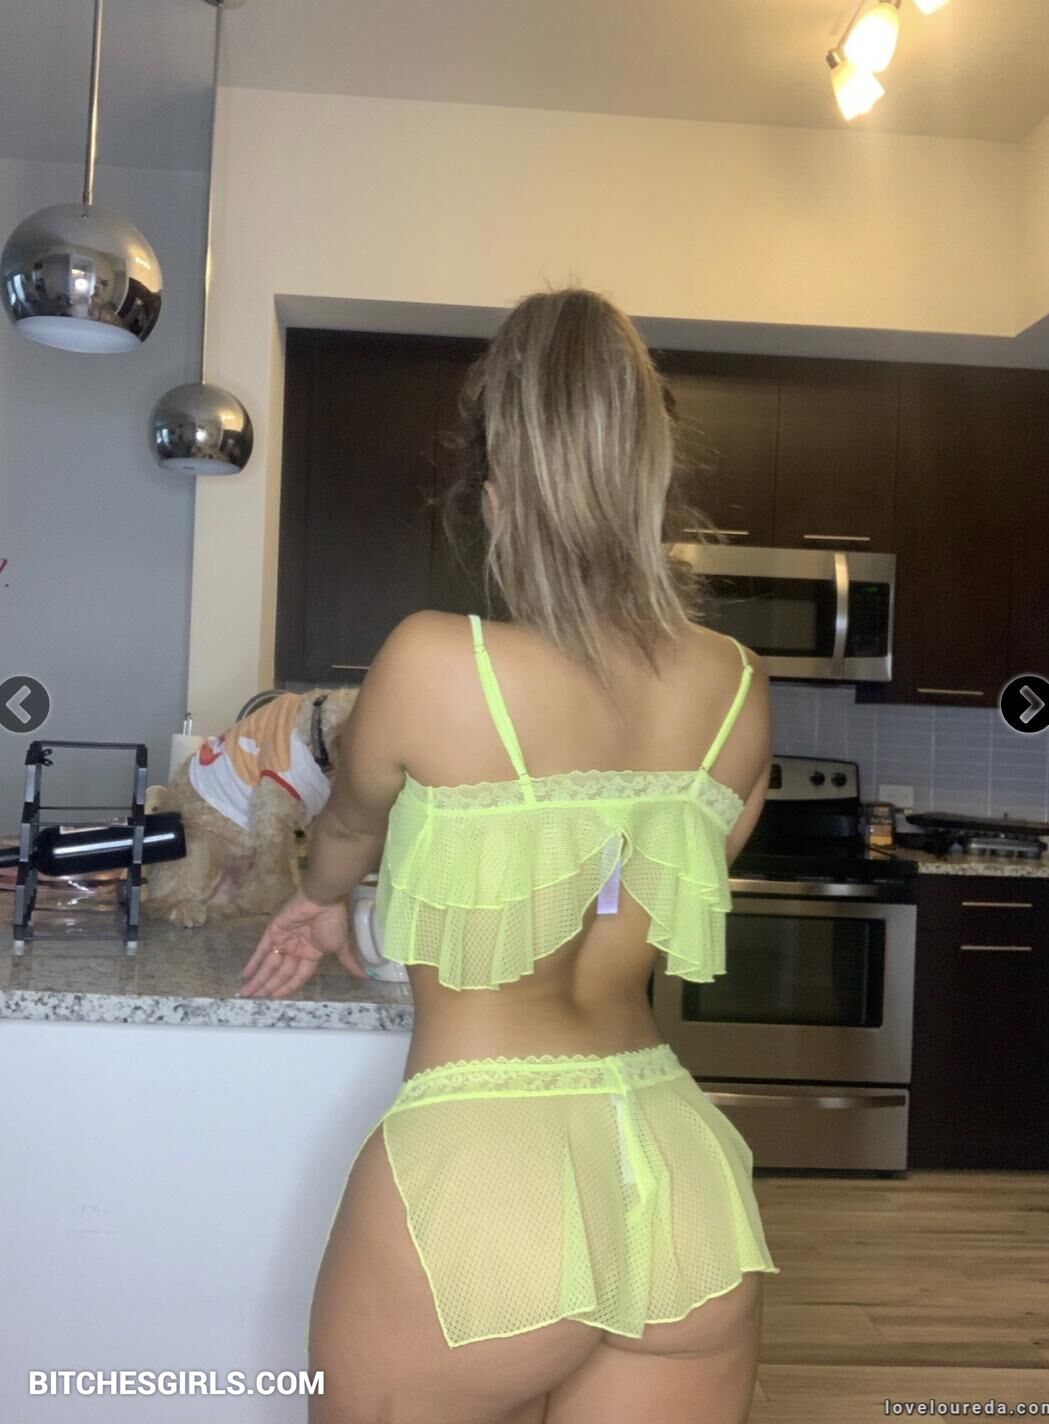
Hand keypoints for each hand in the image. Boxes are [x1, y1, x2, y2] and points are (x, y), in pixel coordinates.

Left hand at [238, 892, 367, 998]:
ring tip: (246, 992)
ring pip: (269, 964)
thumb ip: (348, 961)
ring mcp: (284, 940)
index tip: (274, 1000)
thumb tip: (365, 976)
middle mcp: (296, 949)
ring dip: (258, 978)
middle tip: (253, 999)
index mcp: (311, 954)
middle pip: (279, 973)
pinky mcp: (273, 931)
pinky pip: (261, 950)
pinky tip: (246, 974)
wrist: (323, 899)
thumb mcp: (341, 946)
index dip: (286, 988)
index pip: (296, 976)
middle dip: (267, 987)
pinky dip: (253, 961)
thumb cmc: (334, 922)